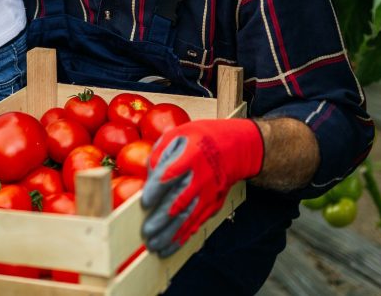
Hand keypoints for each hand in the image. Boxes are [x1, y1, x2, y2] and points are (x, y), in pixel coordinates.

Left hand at [140, 118, 262, 256]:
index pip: (173, 173)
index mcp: (191, 155)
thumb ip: (160, 152)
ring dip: (171, 234)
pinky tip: (170, 246)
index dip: (158, 188)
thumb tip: (148, 174)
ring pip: (189, 217)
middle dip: (162, 219)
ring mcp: (208, 193)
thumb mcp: (178, 134)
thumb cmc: (200, 139)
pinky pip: (197, 223)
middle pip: (180, 201)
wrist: (235, 148)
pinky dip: (184, 236)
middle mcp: (201, 177)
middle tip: (147, 232)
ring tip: (155, 246)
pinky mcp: (213, 204)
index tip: (145, 202)